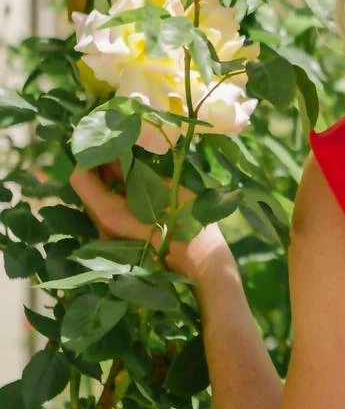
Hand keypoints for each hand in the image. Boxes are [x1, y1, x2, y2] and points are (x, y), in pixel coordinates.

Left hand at [68, 160, 233, 282]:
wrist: (201, 263)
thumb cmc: (185, 222)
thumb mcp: (161, 188)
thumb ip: (132, 172)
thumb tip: (115, 153)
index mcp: (108, 214)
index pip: (79, 178)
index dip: (88, 158)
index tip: (106, 145)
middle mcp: (101, 229)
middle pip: (87, 191)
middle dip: (99, 169)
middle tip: (118, 151)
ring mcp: (108, 241)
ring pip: (98, 203)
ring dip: (108, 184)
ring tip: (128, 169)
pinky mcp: (119, 246)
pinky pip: (110, 216)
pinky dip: (116, 199)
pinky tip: (135, 192)